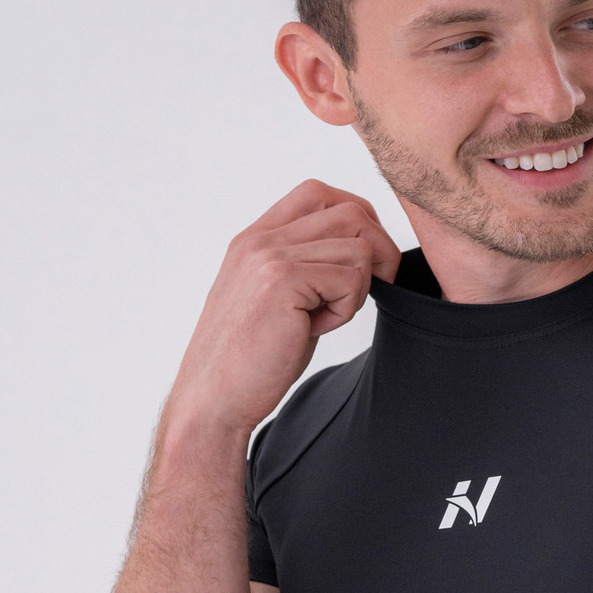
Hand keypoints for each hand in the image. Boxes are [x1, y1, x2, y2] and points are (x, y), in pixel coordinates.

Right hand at [168, 180, 400, 436]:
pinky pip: (350, 278)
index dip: (357, 219)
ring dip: (358, 287)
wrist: (214, 399)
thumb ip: (306, 266)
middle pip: (351, 210)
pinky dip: (346, 308)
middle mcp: (261, 239)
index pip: (319, 193)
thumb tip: (363, 252)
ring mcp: (269, 256)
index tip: (364, 261)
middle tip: (364, 293)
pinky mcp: (282, 281)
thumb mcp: (277, 298)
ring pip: (358, 246)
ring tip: (327, 315)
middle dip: (378, 251)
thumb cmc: (250, 360)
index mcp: (256, 238)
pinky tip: (316, 328)